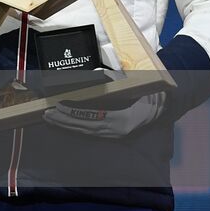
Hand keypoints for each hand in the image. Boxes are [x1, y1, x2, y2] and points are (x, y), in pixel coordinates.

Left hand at [43, 71, 165, 137]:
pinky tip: (64, 123)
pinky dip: (76, 127)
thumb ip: (115, 84)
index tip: (59, 105)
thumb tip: (97, 75)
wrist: (162, 107)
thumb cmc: (147, 94)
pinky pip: (91, 132)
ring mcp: (115, 135)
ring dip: (67, 125)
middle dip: (64, 121)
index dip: (74, 111)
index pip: (91, 116)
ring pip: (86, 131)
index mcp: (122, 119)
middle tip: (47, 114)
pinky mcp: (113, 135)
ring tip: (50, 118)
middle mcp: (117, 130)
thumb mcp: (132, 87)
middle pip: (85, 126)